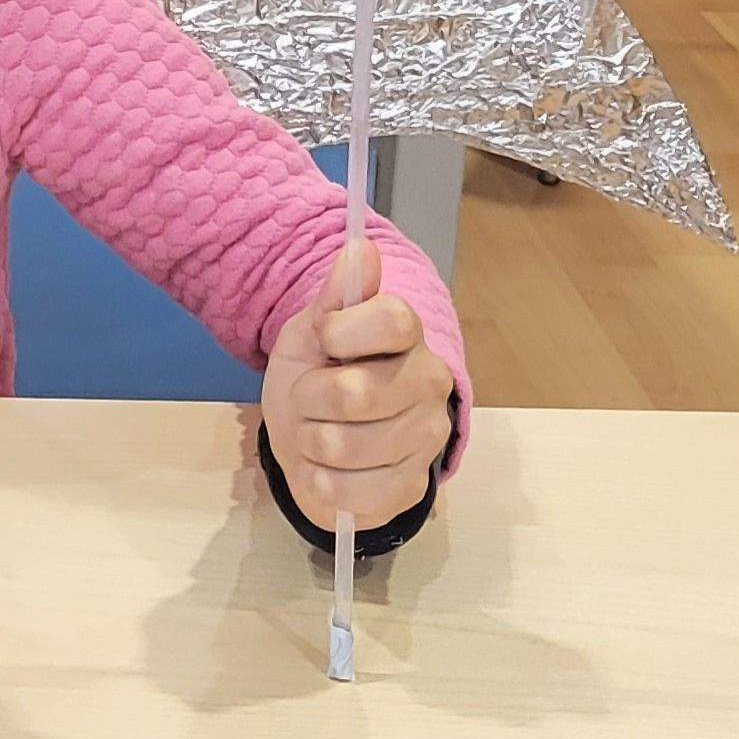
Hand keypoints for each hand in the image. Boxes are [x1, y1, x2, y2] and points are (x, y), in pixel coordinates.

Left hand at [260, 241, 454, 526]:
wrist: (309, 443)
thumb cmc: (314, 377)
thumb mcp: (311, 332)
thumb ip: (335, 296)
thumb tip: (361, 246)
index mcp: (408, 337)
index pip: (394, 319)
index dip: (344, 330)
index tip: (323, 338)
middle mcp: (430, 385)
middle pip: (357, 392)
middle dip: (308, 398)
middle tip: (308, 399)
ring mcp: (426, 440)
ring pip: (347, 447)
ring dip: (310, 442)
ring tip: (315, 435)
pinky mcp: (412, 488)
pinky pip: (352, 493)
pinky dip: (321, 483)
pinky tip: (325, 471)